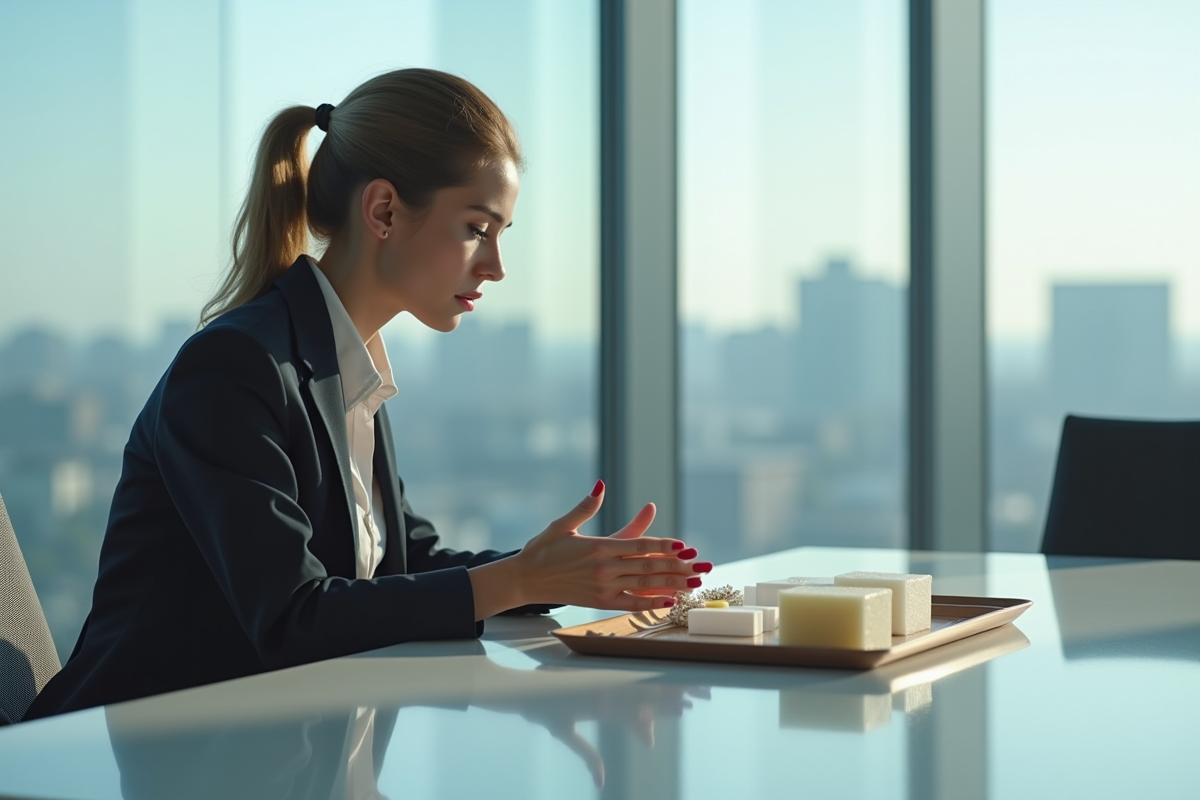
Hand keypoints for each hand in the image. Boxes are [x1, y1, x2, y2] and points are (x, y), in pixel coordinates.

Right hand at [511, 481, 705, 610]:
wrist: (526, 579)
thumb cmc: (543, 549)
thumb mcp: (563, 524)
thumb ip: (586, 506)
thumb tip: (601, 485)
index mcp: (597, 547)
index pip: (638, 545)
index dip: (663, 546)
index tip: (684, 545)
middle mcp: (603, 568)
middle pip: (648, 567)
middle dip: (678, 566)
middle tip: (702, 566)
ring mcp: (603, 587)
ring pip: (644, 585)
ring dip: (672, 584)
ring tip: (695, 583)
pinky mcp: (600, 602)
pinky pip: (631, 603)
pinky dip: (651, 603)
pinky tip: (670, 600)